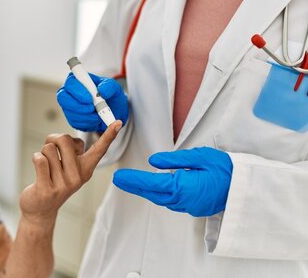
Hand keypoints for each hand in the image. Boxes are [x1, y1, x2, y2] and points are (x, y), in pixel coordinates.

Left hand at [20, 121, 121, 225]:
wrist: (41, 210)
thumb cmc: (53, 181)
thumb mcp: (68, 168)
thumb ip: (71, 151)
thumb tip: (63, 139)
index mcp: (85, 169)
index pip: (99, 150)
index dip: (108, 135)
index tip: (117, 122)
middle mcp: (77, 177)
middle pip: (64, 139)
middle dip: (52, 139)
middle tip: (51, 151)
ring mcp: (63, 185)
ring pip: (48, 148)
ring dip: (42, 152)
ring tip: (45, 166)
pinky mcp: (47, 189)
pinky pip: (40, 160)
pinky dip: (36, 158)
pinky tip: (38, 168)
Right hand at [56, 73, 128, 132]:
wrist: (114, 111)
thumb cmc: (111, 95)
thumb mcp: (114, 87)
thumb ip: (109, 86)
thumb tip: (101, 91)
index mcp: (78, 80)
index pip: (70, 82)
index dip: (77, 91)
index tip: (89, 98)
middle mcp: (70, 92)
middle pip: (63, 98)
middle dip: (77, 106)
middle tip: (92, 109)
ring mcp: (69, 106)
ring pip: (69, 112)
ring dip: (85, 116)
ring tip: (98, 115)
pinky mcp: (72, 118)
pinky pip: (74, 123)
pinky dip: (87, 123)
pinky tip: (95, 120)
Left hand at [112, 147, 232, 216]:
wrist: (246, 188)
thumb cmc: (225, 169)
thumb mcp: (199, 157)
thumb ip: (175, 160)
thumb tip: (154, 162)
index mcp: (183, 187)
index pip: (151, 184)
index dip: (133, 180)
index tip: (119, 177)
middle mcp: (183, 200)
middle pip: (153, 193)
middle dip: (135, 186)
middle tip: (119, 179)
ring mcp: (189, 206)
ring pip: (161, 199)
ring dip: (147, 191)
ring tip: (133, 182)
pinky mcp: (194, 207)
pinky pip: (172, 202)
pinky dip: (160, 194)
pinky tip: (156, 188)